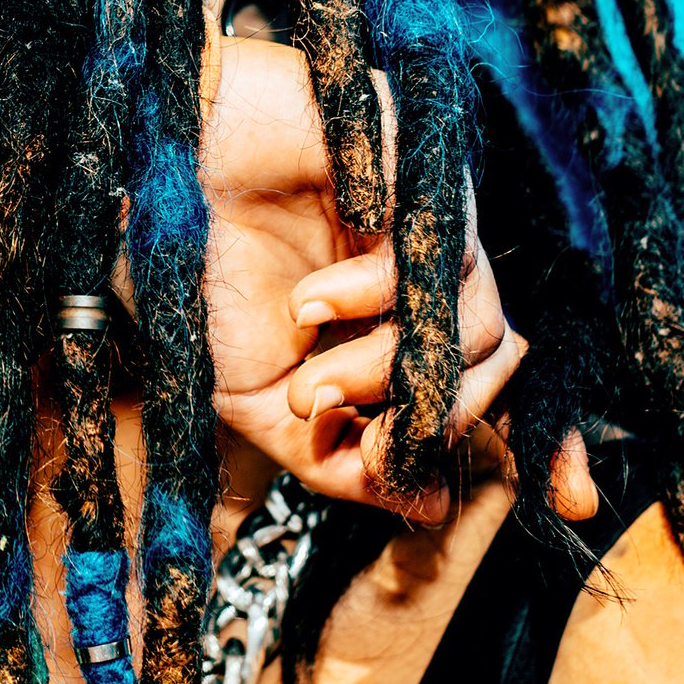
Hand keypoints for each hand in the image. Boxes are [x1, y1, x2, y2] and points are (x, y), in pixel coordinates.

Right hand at [116, 36, 596, 523]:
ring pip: (474, 328)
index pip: (485, 397)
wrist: (167, 178)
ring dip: (383, 374)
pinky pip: (434, 256)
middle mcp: (432, 283)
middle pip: (489, 372)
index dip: (515, 451)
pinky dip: (372, 296)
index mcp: (404, 334)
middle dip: (419, 424)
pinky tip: (310, 302)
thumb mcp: (258, 402)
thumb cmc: (208, 276)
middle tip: (331, 425)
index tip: (507, 494)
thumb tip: (428, 510)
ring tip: (309, 385)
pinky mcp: (419, 172)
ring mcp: (431, 228)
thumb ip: (332, 461)